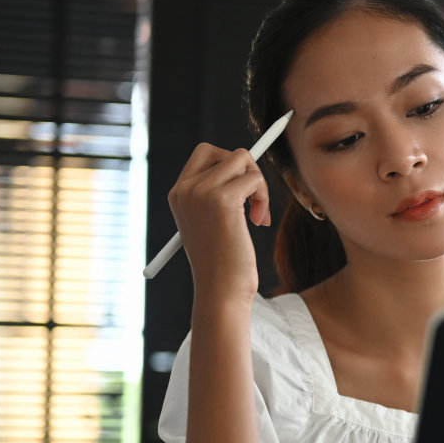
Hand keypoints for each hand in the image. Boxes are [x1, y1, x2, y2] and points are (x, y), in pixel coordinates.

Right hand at [166, 143, 269, 300]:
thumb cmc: (223, 262)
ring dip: (259, 185)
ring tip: (258, 214)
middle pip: (227, 152)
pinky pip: (255, 179)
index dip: (232, 164)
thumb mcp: (212, 222)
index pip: (207, 153)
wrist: (220, 290)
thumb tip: (247, 165)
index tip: (244, 190)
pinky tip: (259, 222)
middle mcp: (186, 189)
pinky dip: (264, 197)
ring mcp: (202, 192)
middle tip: (254, 200)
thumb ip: (219, 194)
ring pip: (244, 160)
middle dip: (248, 170)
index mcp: (179, 193)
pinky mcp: (223, 200)